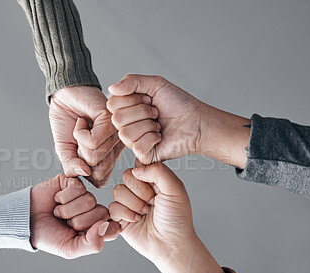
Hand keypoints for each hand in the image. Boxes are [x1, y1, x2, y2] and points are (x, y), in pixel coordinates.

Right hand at [30, 175, 119, 258]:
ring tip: (58, 212)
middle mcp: (92, 211)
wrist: (26, 220)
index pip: (114, 228)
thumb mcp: (70, 249)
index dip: (101, 230)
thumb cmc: (48, 236)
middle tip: (65, 223)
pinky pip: (78, 188)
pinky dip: (63, 197)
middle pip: (102, 212)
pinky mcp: (73, 183)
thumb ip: (92, 243)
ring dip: (68, 210)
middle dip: (79, 221)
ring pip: (90, 200)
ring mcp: (84, 196)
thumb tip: (106, 225)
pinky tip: (56, 200)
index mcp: (95, 229)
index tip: (84, 234)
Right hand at [50, 86, 124, 186]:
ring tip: (81, 127)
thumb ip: (71, 166)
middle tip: (79, 139)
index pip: (99, 180)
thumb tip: (83, 173)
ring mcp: (116, 135)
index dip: (81, 170)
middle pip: (97, 171)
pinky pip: (93, 141)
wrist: (64, 97)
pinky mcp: (111, 122)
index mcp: (109, 157)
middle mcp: (116, 148)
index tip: (77, 152)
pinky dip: (79, 132)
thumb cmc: (67, 123)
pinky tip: (82, 121)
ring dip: (78, 142)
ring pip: (94, 156)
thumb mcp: (65, 150)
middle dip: (79, 157)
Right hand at [108, 74, 250, 167]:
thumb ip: (132, 81)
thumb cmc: (179, 104)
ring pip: (125, 133)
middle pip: (117, 119)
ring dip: (148, 126)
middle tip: (156, 112)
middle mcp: (127, 125)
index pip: (112, 104)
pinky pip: (137, 146)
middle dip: (141, 112)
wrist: (197, 122)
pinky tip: (160, 137)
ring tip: (158, 125)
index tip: (149, 99)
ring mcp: (133, 141)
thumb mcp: (155, 84)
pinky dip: (152, 138)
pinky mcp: (143, 155)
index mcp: (127, 109)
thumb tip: (111, 88)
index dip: (132, 99)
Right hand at [109, 162, 237, 272]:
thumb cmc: (177, 219)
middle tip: (153, 203)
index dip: (145, 175)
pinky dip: (126, 214)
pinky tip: (137, 221)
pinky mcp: (120, 217)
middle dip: (141, 191)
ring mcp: (129, 203)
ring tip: (145, 213)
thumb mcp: (175, 188)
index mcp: (153, 180)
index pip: (139, 166)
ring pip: (118, 191)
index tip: (157, 188)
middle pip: (126, 176)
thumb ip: (158, 171)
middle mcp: (139, 190)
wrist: (171, 244)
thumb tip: (136, 169)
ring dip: (134, 204)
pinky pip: (113, 207)